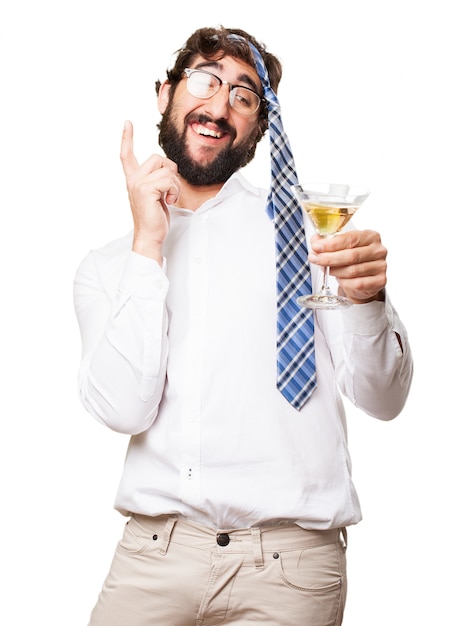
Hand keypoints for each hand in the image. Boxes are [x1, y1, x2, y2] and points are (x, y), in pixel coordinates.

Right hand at [120, 120, 179, 263]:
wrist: (150, 236)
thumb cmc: (155, 219)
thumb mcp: (156, 195)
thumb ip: (157, 179)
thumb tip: (169, 168)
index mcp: (133, 179)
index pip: (126, 155)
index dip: (127, 138)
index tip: (127, 123)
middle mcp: (132, 179)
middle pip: (157, 157)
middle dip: (171, 171)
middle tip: (169, 190)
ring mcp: (137, 183)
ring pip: (166, 168)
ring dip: (174, 184)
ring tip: (168, 198)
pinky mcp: (146, 189)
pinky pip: (169, 180)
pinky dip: (174, 191)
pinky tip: (168, 202)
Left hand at [309, 230, 386, 302]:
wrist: (364, 280)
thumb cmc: (353, 261)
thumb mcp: (341, 248)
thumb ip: (327, 242)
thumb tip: (315, 241)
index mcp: (371, 236)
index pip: (350, 238)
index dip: (331, 244)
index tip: (316, 247)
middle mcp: (379, 250)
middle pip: (351, 255)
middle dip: (329, 258)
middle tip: (315, 259)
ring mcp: (381, 266)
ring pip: (352, 270)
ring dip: (335, 271)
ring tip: (326, 269)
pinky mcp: (380, 281)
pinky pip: (357, 283)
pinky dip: (345, 282)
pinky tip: (340, 279)